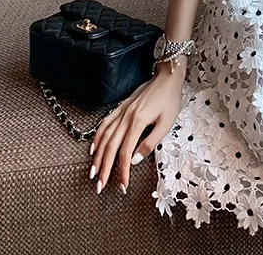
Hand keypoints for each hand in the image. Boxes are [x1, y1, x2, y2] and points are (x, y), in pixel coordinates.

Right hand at [89, 65, 185, 194]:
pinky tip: (93, 148)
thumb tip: (135, 160)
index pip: (125, 153)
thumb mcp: (166, 123)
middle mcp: (125, 118)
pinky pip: (104, 124)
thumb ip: (150, 142)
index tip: (122, 186)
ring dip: (97, 157)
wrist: (167, 77)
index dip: (122, 171)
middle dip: (104, 169)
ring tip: (93, 172)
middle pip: (110, 148)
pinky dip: (97, 137)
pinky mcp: (121, 107)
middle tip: (99, 187)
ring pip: (104, 137)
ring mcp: (121, 112)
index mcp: (137, 122)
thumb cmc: (170, 100)